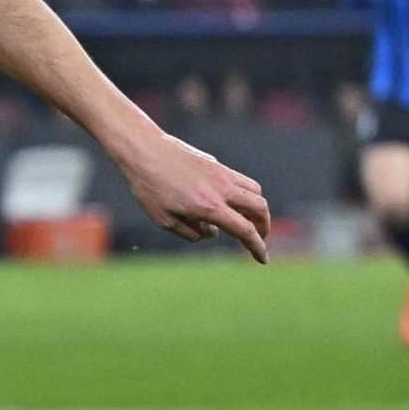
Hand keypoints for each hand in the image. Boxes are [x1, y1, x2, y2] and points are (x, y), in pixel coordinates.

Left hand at [115, 125, 271, 261]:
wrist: (144, 151)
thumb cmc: (149, 187)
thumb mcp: (164, 219)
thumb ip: (190, 232)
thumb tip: (211, 233)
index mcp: (209, 207)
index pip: (244, 230)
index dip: (257, 247)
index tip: (263, 259)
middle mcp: (221, 188)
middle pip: (259, 207)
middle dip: (264, 226)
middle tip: (259, 237)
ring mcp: (221, 173)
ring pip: (254, 190)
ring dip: (257, 207)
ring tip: (246, 218)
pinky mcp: (216, 163)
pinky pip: (241, 179)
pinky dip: (245, 193)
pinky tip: (229, 201)